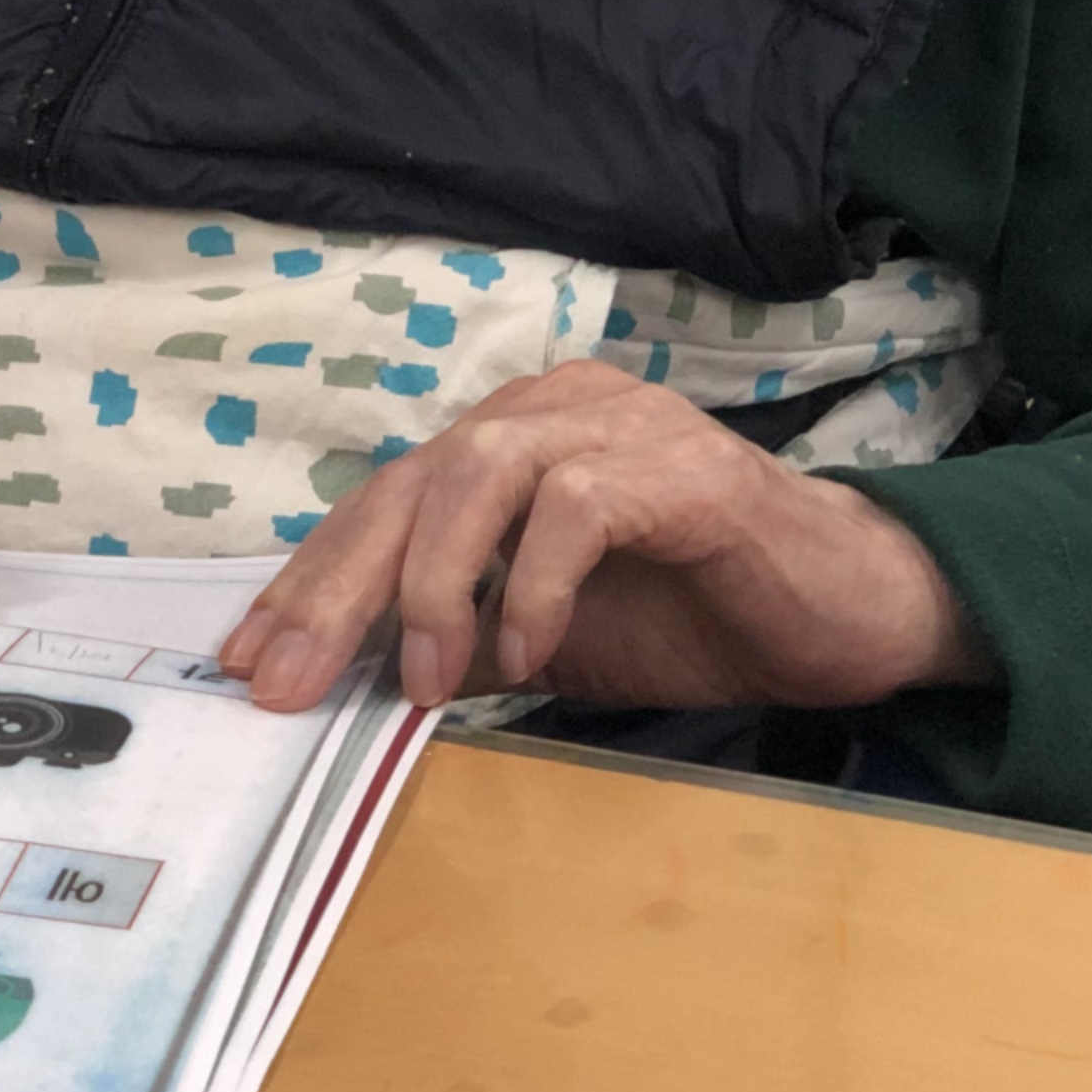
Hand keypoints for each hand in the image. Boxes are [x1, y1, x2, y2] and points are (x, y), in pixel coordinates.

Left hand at [214, 363, 988, 714]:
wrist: (844, 618)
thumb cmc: (695, 617)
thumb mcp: (545, 640)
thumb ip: (455, 641)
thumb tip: (343, 681)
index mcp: (511, 441)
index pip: (383, 499)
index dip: (309, 578)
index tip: (248, 659)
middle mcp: (552, 410)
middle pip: (410, 482)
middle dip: (336, 588)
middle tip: (286, 679)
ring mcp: (619, 424)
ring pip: (478, 469)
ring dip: (432, 582)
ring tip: (423, 677)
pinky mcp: (682, 464)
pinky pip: (577, 504)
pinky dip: (535, 583)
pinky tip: (527, 655)